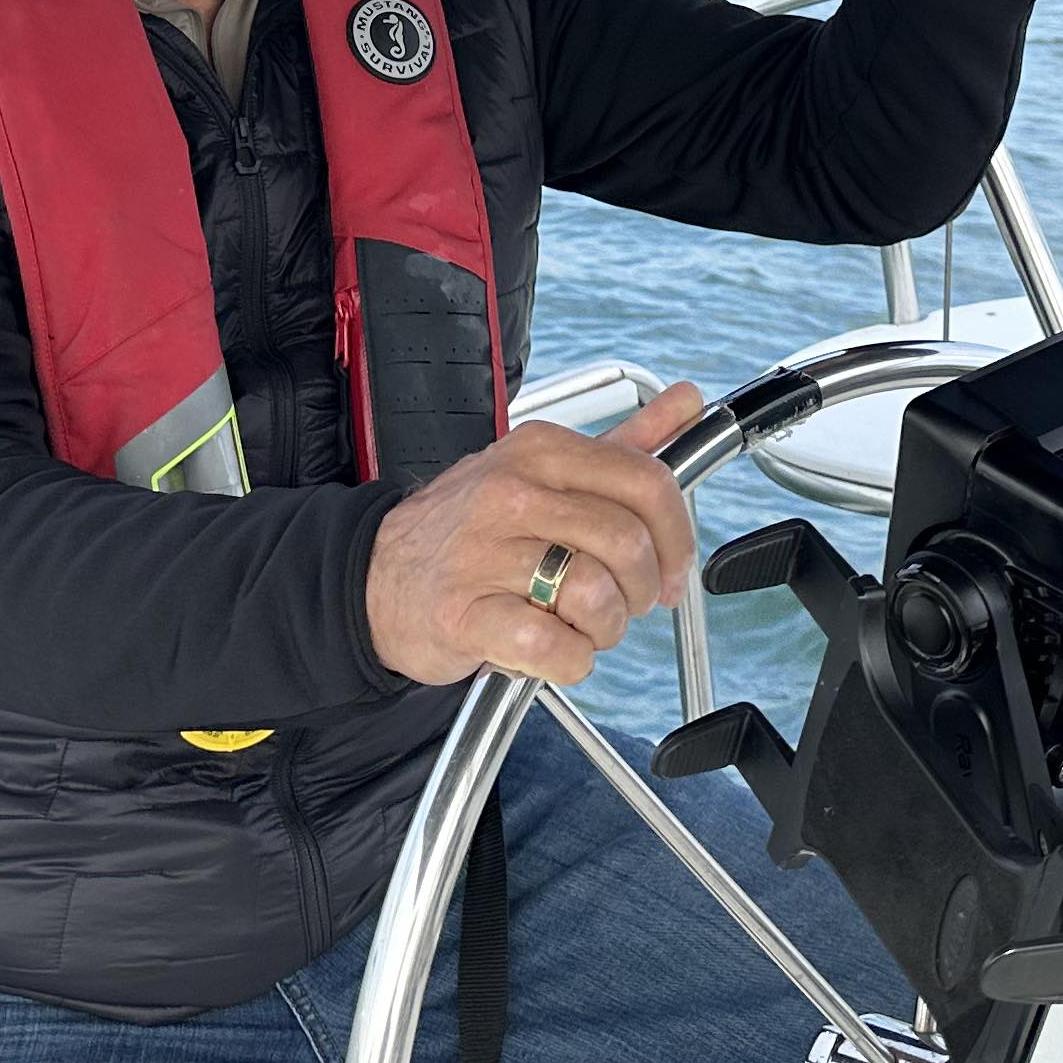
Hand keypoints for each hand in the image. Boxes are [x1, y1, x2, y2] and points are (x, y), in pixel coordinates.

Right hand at [365, 383, 707, 687]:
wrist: (374, 577)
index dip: (676, 536)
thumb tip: (688, 401)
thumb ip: (624, 441)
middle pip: (628, 544)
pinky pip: (554, 648)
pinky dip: (568, 661)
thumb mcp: (541, 468)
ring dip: (604, 630)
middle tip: (619, 603)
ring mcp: (484, 553)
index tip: (670, 566)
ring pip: (596, 597)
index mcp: (540, 450)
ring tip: (579, 626)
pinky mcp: (464, 614)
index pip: (647, 481)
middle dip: (639, 590)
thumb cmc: (470, 529)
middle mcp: (511, 493)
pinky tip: (549, 648)